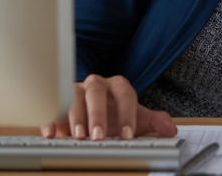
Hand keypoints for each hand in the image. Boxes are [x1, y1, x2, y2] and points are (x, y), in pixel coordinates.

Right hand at [41, 74, 176, 139]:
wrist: (93, 116)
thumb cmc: (115, 116)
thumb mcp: (136, 120)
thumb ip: (154, 122)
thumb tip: (171, 129)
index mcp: (118, 86)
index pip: (125, 94)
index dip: (127, 114)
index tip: (127, 135)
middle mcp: (96, 84)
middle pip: (96, 92)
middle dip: (97, 114)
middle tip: (98, 136)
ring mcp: (76, 90)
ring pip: (73, 95)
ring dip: (75, 117)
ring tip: (78, 136)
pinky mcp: (58, 100)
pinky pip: (53, 104)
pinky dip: (50, 118)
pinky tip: (51, 133)